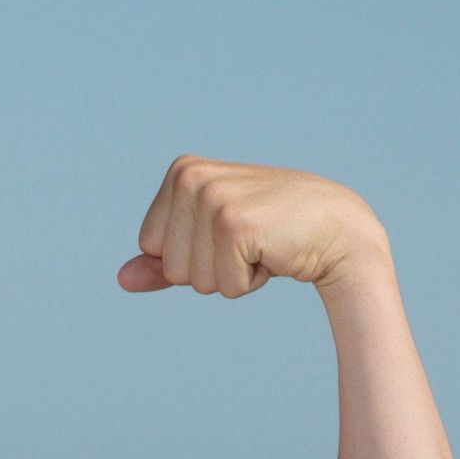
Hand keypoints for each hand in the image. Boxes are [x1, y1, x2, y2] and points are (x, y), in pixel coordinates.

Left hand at [117, 156, 384, 299]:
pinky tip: (271, 252)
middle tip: (249, 240)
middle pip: (169, 266)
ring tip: (260, 244)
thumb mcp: (210, 242)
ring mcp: (212, 198)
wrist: (337, 228)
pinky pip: (223, 286)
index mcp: (182, 172)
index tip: (229, 232)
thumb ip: (163, 261)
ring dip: (230, 276)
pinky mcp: (234, 224)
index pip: (151, 246)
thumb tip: (122, 280)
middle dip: (209, 269)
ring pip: (192, 280)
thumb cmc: (271, 233)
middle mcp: (191, 177)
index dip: (191, 255)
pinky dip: (249, 282)